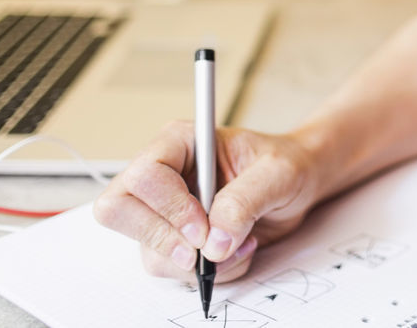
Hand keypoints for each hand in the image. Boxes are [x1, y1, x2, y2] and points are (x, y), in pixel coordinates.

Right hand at [94, 121, 322, 283]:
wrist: (298, 184)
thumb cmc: (286, 164)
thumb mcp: (277, 173)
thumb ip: (245, 201)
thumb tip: (214, 243)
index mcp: (181, 142)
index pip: (144, 175)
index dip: (169, 207)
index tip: (203, 227)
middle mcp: (164, 175)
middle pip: (118, 211)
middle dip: (163, 239)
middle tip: (204, 248)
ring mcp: (164, 211)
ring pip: (147, 250)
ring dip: (195, 263)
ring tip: (240, 244)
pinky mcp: (175, 240)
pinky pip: (171, 269)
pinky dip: (207, 273)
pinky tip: (236, 252)